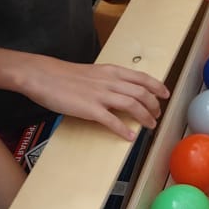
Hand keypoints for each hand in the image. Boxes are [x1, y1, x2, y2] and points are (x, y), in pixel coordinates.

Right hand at [22, 56, 168, 141]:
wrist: (43, 76)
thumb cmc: (64, 75)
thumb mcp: (92, 72)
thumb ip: (107, 79)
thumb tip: (120, 89)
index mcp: (111, 71)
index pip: (141, 77)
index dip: (157, 86)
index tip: (165, 93)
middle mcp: (110, 81)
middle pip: (141, 93)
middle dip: (153, 105)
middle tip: (157, 114)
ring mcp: (100, 95)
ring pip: (132, 105)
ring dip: (144, 116)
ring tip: (150, 125)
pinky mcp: (90, 109)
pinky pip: (112, 121)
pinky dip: (124, 130)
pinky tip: (130, 137)